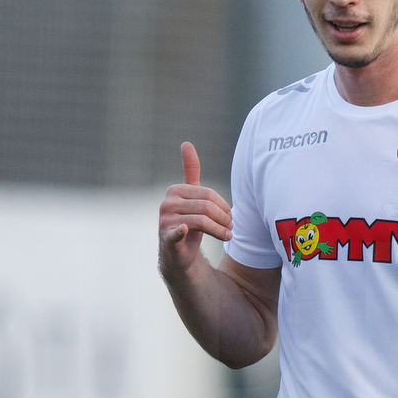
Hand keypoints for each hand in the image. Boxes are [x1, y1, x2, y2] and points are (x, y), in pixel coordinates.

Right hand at [159, 142, 232, 278]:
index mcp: (175, 191)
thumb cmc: (189, 222)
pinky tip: (185, 230)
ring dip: (220, 230)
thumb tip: (186, 143)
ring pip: (202, 221)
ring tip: (228, 236)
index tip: (230, 215)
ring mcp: (165, 220)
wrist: (178, 254)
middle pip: (206, 206)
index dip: (223, 205)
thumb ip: (190, 171)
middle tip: (231, 227)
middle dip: (223, 218)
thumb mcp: (192, 196)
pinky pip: (175, 232)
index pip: (207, 193)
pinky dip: (180, 231)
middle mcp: (167, 203)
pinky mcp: (166, 237)